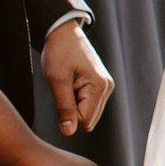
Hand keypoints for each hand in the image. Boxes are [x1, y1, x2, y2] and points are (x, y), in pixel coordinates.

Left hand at [41, 21, 114, 136]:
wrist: (63, 33)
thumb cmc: (59, 53)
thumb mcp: (57, 80)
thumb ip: (64, 108)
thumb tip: (68, 132)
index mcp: (100, 86)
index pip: (84, 121)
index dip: (67, 114)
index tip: (60, 94)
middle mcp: (107, 87)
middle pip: (88, 119)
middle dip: (71, 110)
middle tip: (63, 88)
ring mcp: (105, 86)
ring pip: (87, 113)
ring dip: (73, 104)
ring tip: (67, 84)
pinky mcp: (101, 85)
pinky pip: (88, 104)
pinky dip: (76, 99)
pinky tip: (71, 83)